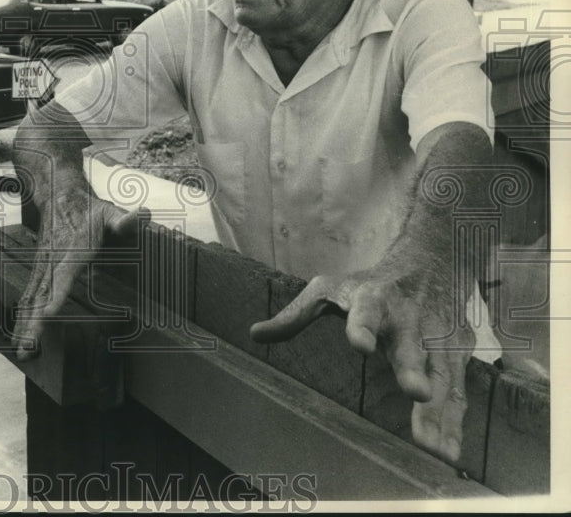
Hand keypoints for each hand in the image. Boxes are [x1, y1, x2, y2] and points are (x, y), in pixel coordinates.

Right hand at [12, 192, 145, 360]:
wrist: (60, 196)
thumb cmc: (90, 209)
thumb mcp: (109, 212)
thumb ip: (124, 219)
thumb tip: (141, 214)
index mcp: (73, 250)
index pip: (63, 275)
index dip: (56, 296)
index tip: (47, 315)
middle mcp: (53, 260)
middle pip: (42, 294)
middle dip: (34, 322)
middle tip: (28, 348)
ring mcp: (43, 266)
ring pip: (32, 298)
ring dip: (25, 326)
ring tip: (22, 353)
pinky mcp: (39, 270)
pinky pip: (29, 296)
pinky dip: (22, 317)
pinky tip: (19, 336)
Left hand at [249, 261, 473, 463]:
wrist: (431, 259)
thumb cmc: (370, 283)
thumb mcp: (330, 288)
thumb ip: (296, 314)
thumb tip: (255, 334)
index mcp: (373, 298)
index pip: (366, 311)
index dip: (362, 326)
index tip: (358, 344)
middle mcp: (408, 317)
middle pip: (411, 344)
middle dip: (413, 368)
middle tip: (415, 393)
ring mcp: (437, 335)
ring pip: (440, 373)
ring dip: (439, 410)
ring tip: (433, 446)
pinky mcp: (457, 353)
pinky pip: (457, 391)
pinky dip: (455, 422)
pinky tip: (450, 452)